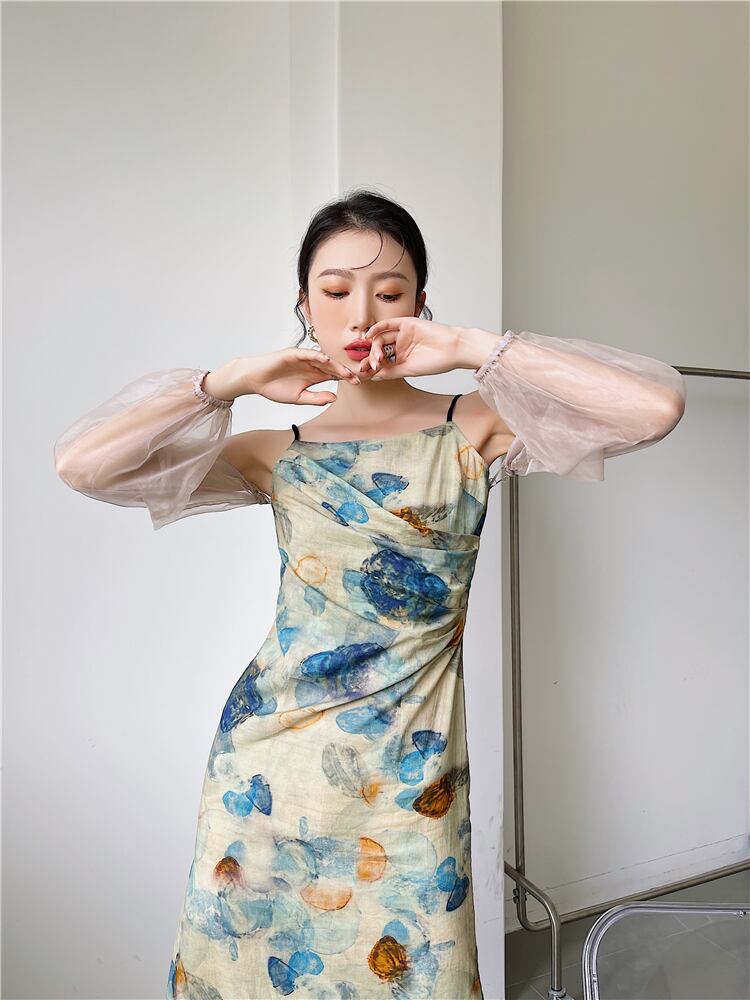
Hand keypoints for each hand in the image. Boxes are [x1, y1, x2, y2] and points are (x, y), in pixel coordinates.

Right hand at [219, 348, 360, 404]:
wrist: (255, 380)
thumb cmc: (274, 388)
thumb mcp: (299, 398)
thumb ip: (316, 398)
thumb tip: (335, 398)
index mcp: (314, 376)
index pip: (334, 376)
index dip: (346, 378)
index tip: (358, 383)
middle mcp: (311, 365)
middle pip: (332, 367)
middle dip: (345, 372)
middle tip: (357, 378)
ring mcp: (303, 358)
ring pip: (322, 360)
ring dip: (334, 365)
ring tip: (345, 372)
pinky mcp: (292, 353)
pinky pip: (307, 353)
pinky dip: (316, 355)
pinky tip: (325, 360)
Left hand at [356, 318, 498, 379]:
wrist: (453, 349)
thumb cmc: (436, 362)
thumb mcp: (409, 370)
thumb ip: (390, 372)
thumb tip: (372, 377)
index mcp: (402, 358)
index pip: (381, 361)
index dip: (371, 367)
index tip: (363, 374)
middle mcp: (401, 345)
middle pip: (379, 349)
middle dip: (372, 358)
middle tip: (372, 366)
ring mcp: (403, 334)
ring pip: (381, 338)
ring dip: (375, 348)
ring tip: (377, 358)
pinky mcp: (406, 323)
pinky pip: (388, 324)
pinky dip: (376, 328)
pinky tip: (369, 336)